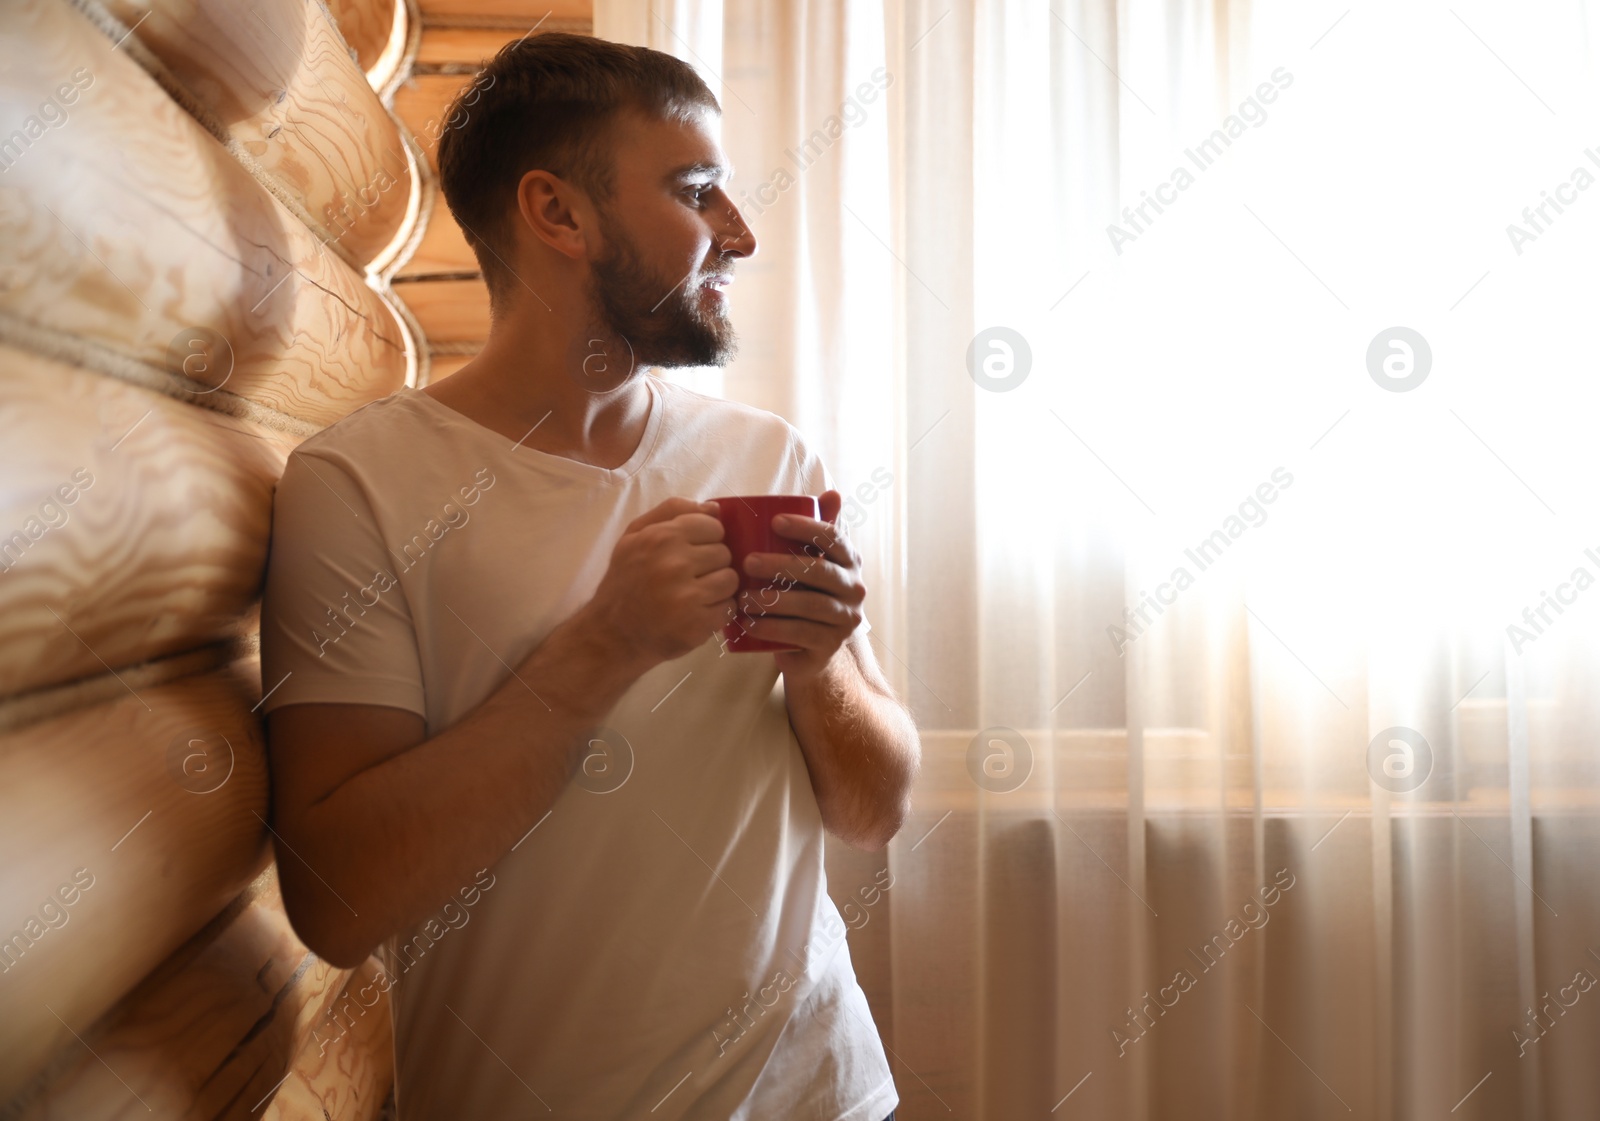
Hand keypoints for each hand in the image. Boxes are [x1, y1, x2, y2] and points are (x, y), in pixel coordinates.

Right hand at [587, 497, 736, 664]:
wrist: (612, 634)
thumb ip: (672, 511)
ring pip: (730, 580)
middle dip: (711, 564)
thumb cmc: (625, 581)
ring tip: (696, 594)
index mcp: (661, 537)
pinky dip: (718, 611)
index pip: (713, 526)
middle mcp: (674, 564)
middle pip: (724, 553)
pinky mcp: (696, 625)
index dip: (707, 539)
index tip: (692, 552)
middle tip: (690, 577)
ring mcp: (686, 597)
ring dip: (718, 588)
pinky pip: (729, 608)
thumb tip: (715, 508)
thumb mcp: (635, 536)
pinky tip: (697, 613)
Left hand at [736, 490, 865, 679]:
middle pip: (819, 572)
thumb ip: (818, 529)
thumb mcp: (813, 562)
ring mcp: (846, 620)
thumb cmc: (807, 595)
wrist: (812, 649)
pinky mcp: (831, 646)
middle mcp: (855, 589)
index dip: (805, 528)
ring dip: (773, 599)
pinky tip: (749, 623)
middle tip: (747, 561)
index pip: (833, 538)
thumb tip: (832, 493)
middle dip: (781, 565)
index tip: (774, 522)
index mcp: (850, 562)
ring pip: (810, 605)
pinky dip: (772, 628)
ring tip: (743, 597)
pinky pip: (801, 634)